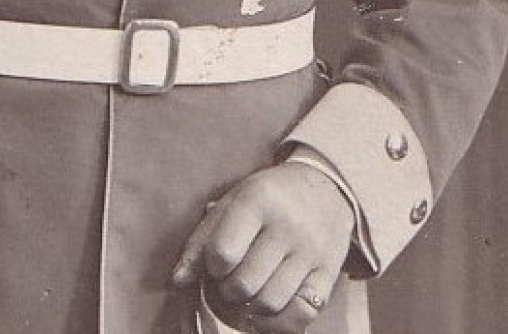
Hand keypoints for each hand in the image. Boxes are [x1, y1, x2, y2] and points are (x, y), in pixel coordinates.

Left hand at [172, 163, 354, 333]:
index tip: (216, 262)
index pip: (224, 252)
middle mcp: (288, 226)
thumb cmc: (268, 196)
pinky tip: (266, 308)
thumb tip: (178, 280)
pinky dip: (277, 322)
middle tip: (228, 280)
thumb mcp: (233, 200)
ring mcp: (311, 252)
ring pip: (270, 303)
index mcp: (258, 200)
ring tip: (246, 292)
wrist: (324, 187)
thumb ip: (203, 238)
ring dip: (249, 307)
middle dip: (227, 290)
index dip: (212, 266)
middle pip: (245, 284)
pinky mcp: (329, 274)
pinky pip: (301, 315)